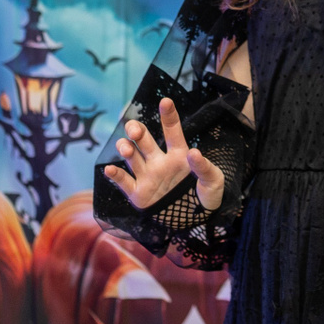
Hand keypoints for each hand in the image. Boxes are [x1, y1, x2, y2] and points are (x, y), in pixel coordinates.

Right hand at [103, 97, 224, 211]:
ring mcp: (147, 176)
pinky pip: (124, 182)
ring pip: (131, 157)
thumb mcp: (213, 181)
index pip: (172, 132)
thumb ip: (204, 167)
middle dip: (137, 131)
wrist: (196, 222)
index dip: (168, 116)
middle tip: (135, 130)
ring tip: (126, 148)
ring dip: (126, 149)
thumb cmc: (207, 196)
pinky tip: (109, 169)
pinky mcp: (138, 194)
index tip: (165, 101)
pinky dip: (115, 175)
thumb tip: (194, 152)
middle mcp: (159, 161)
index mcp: (178, 155)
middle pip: (144, 140)